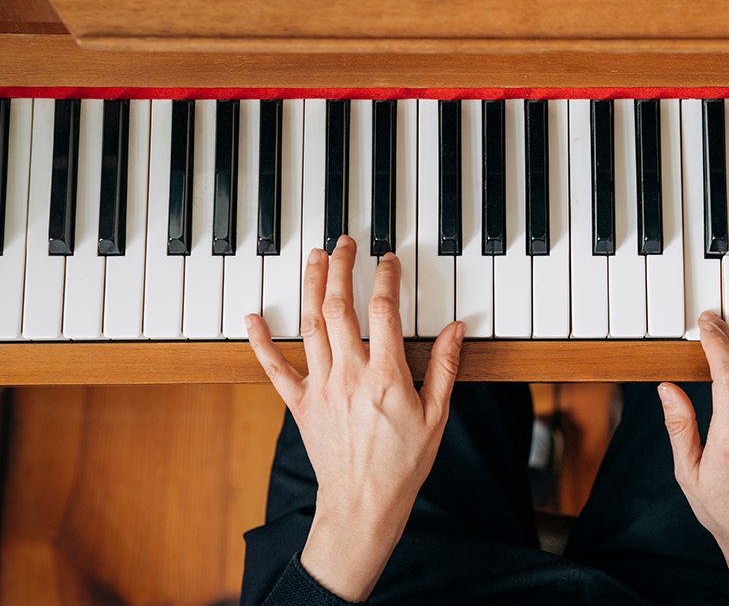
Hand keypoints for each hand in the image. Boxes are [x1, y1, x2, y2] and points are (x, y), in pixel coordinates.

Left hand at [246, 237, 465, 600]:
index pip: (384, 312)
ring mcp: (320, 388)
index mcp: (387, 376)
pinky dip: (261, 341)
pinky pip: (274, 368)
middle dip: (341, 269)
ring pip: (310, 325)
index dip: (386, 278)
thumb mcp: (437, 416)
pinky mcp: (300, 404)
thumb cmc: (403, 465)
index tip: (388, 260)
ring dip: (312, 287)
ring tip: (315, 259)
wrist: (363, 505)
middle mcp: (349, 375)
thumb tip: (456, 329)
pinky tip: (252, 317)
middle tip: (344, 243)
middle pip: (340, 308)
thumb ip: (445, 368)